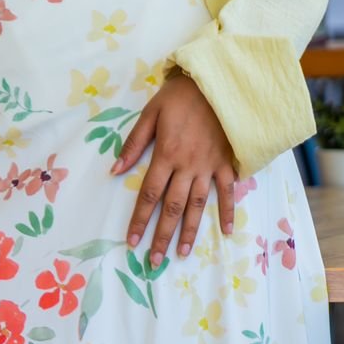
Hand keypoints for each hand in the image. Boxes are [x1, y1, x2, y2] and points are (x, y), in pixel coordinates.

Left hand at [110, 69, 237, 267]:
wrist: (219, 82)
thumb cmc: (181, 96)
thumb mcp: (151, 113)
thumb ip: (134, 143)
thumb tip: (115, 170)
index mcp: (166, 155)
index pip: (149, 194)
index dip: (139, 220)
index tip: (132, 241)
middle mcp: (187, 166)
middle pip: (171, 207)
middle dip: (161, 235)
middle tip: (154, 260)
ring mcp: (208, 167)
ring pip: (196, 205)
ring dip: (188, 231)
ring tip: (180, 254)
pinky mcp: (226, 163)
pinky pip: (228, 191)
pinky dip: (228, 211)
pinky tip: (226, 231)